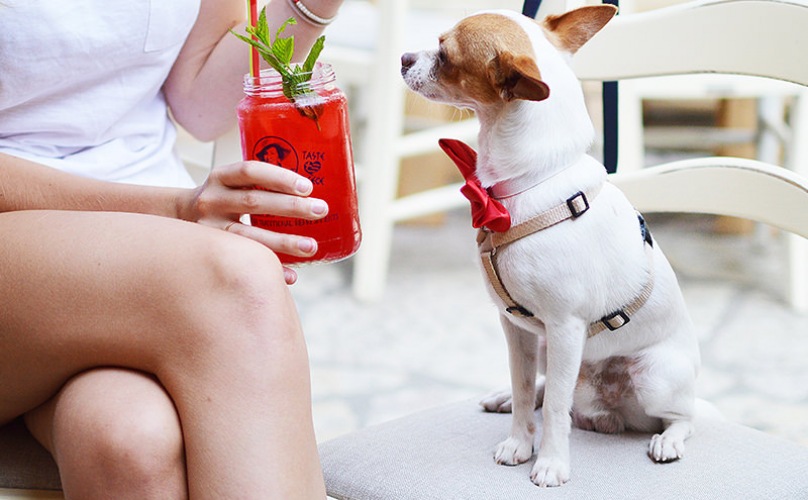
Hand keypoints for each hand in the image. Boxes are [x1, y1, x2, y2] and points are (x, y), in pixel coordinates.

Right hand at [181, 160, 328, 283]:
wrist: (180, 218)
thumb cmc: (222, 199)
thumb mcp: (232, 183)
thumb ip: (261, 185)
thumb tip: (312, 193)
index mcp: (221, 177)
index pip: (250, 171)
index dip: (279, 177)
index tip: (307, 186)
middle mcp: (212, 200)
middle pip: (253, 201)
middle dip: (291, 207)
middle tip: (321, 210)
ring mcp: (208, 228)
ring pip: (248, 235)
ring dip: (284, 242)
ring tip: (312, 247)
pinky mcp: (210, 252)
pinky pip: (243, 261)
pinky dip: (270, 267)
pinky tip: (291, 275)